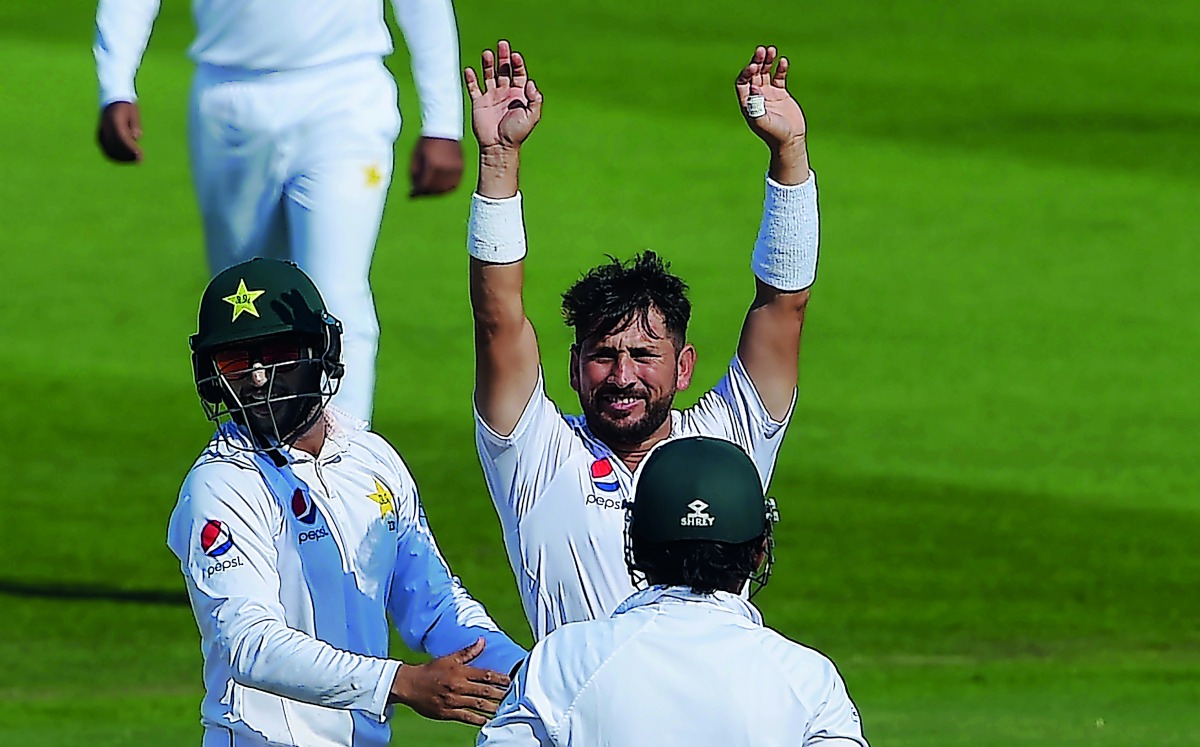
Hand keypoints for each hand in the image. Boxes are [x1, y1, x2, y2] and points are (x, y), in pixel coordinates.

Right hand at [97, 101, 143, 162]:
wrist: (112, 100)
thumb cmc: (126, 107)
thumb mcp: (133, 113)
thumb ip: (135, 125)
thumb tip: (136, 137)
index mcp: (114, 120)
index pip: (123, 138)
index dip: (131, 149)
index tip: (140, 155)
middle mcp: (106, 128)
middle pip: (116, 146)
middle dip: (128, 155)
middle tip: (139, 160)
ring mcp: (102, 132)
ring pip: (110, 150)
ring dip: (122, 157)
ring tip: (134, 159)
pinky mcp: (100, 137)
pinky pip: (106, 149)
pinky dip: (116, 156)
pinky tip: (126, 158)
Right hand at [389, 638, 510, 726]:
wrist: (409, 685)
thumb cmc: (430, 670)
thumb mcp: (449, 658)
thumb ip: (468, 652)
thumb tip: (482, 641)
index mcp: (460, 671)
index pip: (484, 674)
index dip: (499, 678)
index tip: (511, 680)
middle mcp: (458, 686)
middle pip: (484, 691)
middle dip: (500, 693)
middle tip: (512, 695)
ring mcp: (453, 700)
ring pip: (477, 705)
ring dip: (492, 707)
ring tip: (504, 708)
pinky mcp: (447, 712)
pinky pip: (466, 717)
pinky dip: (478, 720)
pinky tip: (487, 721)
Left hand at [409, 136, 463, 196]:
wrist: (444, 130)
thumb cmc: (427, 142)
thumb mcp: (417, 157)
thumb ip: (414, 173)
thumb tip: (414, 189)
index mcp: (433, 165)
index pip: (424, 185)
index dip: (417, 191)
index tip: (412, 194)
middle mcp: (445, 169)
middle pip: (435, 188)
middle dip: (427, 192)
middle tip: (420, 192)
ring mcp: (455, 170)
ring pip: (445, 188)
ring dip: (437, 191)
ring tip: (430, 189)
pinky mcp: (461, 169)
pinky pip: (454, 184)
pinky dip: (446, 186)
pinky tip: (440, 185)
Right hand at [465, 40, 541, 154]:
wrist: (499, 147)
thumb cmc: (517, 133)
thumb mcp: (531, 116)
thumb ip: (534, 99)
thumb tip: (530, 82)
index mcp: (518, 94)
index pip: (518, 73)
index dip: (517, 63)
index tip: (515, 56)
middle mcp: (505, 93)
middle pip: (504, 70)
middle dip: (503, 57)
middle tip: (502, 44)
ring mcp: (491, 96)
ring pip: (489, 75)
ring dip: (488, 64)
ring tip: (487, 54)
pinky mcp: (479, 102)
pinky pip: (473, 87)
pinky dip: (471, 78)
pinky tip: (470, 69)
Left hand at [735, 46, 808, 181]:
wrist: (790, 140)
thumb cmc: (774, 134)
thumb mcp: (762, 121)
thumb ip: (756, 104)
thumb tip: (754, 86)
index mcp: (747, 103)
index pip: (742, 82)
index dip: (746, 73)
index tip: (754, 67)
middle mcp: (756, 96)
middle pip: (753, 74)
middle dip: (757, 61)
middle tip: (762, 50)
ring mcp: (768, 94)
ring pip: (765, 72)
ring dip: (768, 61)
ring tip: (772, 50)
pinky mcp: (781, 93)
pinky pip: (779, 77)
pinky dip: (780, 68)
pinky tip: (783, 61)